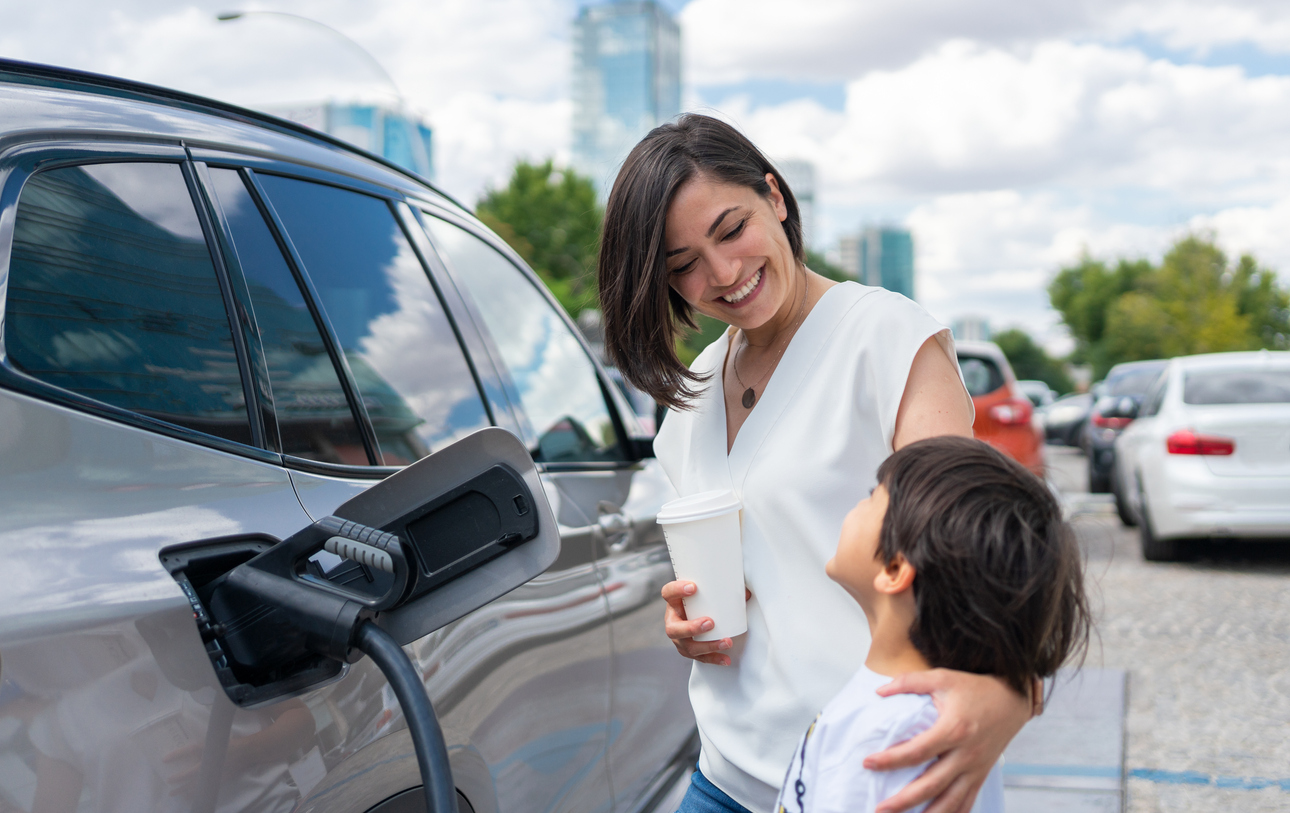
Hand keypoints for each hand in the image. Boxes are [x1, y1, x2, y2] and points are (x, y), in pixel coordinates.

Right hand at [661, 580, 749, 665]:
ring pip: (688, 646)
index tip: (694, 587)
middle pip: (674, 628)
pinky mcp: (688, 650)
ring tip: (725, 642)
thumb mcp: (704, 593)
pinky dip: (714, 658)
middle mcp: (672, 621)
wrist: (694, 614)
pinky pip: (700, 658)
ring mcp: (679, 639)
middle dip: (692, 628)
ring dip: (708, 646)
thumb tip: (746, 593)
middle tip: (710, 623)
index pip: (668, 593)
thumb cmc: (699, 601)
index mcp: (674, 602)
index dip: (677, 590)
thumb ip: (722, 589)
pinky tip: (726, 659)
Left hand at [863, 669, 1029, 812]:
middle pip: (931, 784)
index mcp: (954, 729)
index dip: (891, 760)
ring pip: (950, 801)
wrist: (1013, 699)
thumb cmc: (975, 688)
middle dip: (904, 800)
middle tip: (880, 808)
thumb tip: (878, 691)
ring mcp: (976, 768)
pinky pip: (967, 802)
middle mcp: (966, 754)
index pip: (917, 751)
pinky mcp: (982, 775)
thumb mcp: (942, 677)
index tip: (868, 763)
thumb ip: (909, 682)